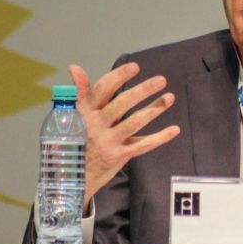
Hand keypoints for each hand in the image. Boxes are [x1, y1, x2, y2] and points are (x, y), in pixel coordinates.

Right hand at [68, 62, 179, 213]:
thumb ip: (80, 92)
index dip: (118, 76)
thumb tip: (75, 67)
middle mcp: (96, 125)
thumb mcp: (70, 115)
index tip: (134, 67)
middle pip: (122, 104)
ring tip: (170, 97)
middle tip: (161, 80)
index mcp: (85, 111)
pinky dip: (160, 138)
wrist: (68, 176)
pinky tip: (174, 129)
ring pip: (135, 122)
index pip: (102, 89)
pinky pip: (143, 145)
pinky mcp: (118, 156)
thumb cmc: (72, 141)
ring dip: (154, 109)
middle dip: (143, 90)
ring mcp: (108, 141)